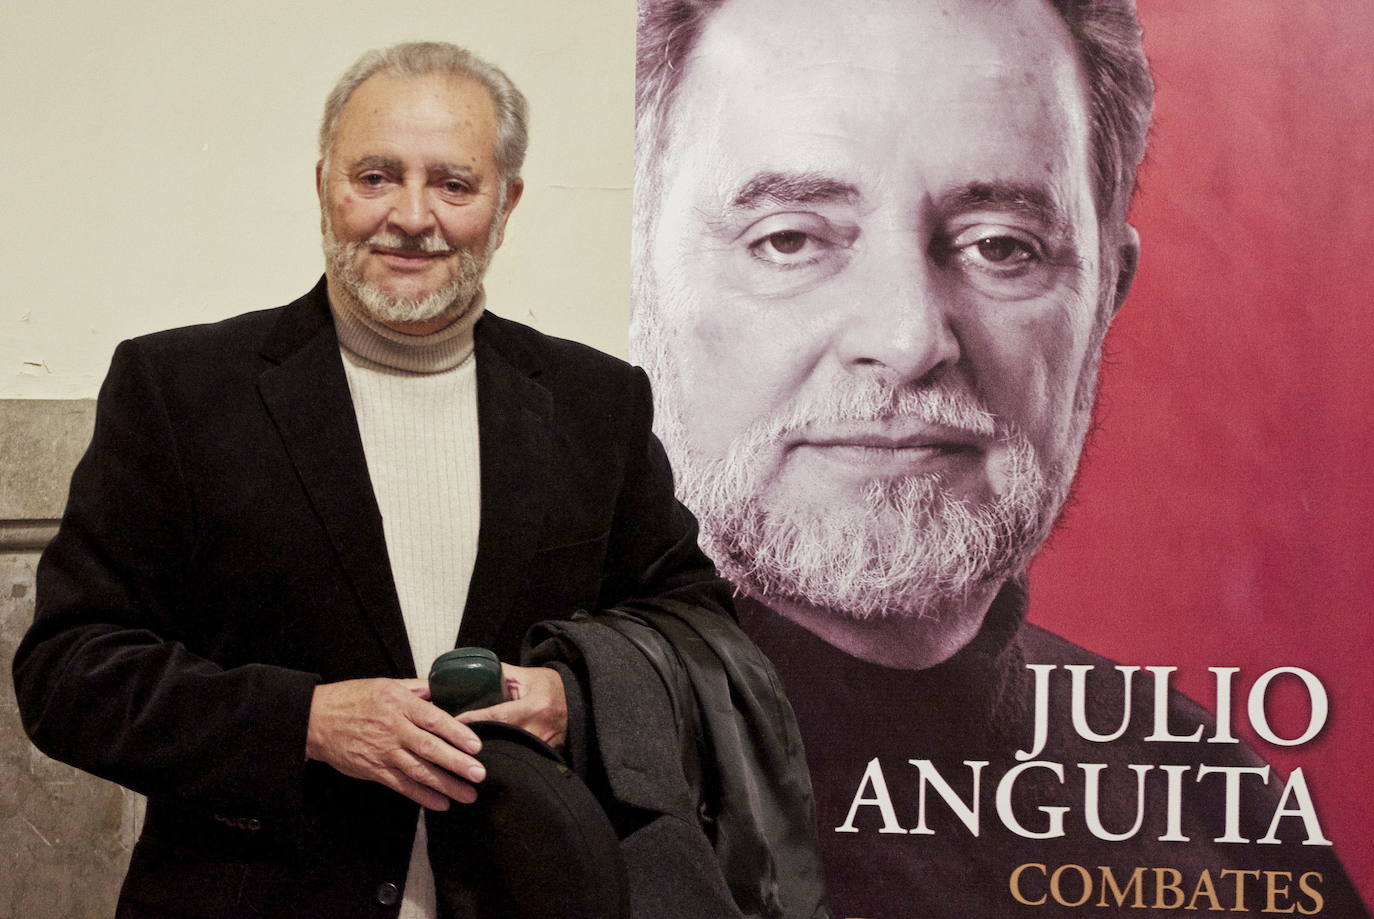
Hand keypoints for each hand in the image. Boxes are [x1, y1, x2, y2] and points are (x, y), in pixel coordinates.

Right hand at [306, 678, 485, 809]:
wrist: (316, 720)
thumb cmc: (353, 699)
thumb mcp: (387, 684)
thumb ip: (418, 689)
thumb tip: (444, 690)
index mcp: (400, 704)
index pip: (434, 720)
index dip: (457, 734)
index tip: (476, 745)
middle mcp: (394, 729)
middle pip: (430, 748)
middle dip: (457, 763)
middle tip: (479, 774)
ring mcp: (383, 752)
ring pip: (419, 771)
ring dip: (445, 785)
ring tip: (467, 795)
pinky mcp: (374, 770)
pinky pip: (401, 785)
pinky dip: (421, 796)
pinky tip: (440, 803)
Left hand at [458, 664, 567, 748]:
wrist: (580, 701)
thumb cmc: (551, 686)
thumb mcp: (527, 676)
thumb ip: (501, 675)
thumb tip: (470, 674)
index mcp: (534, 706)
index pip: (496, 716)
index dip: (473, 720)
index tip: (453, 722)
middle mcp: (539, 728)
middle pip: (501, 739)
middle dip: (477, 741)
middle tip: (453, 742)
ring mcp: (544, 746)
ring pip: (510, 752)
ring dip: (490, 752)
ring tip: (466, 752)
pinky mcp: (547, 756)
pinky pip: (521, 759)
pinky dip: (506, 758)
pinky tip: (491, 759)